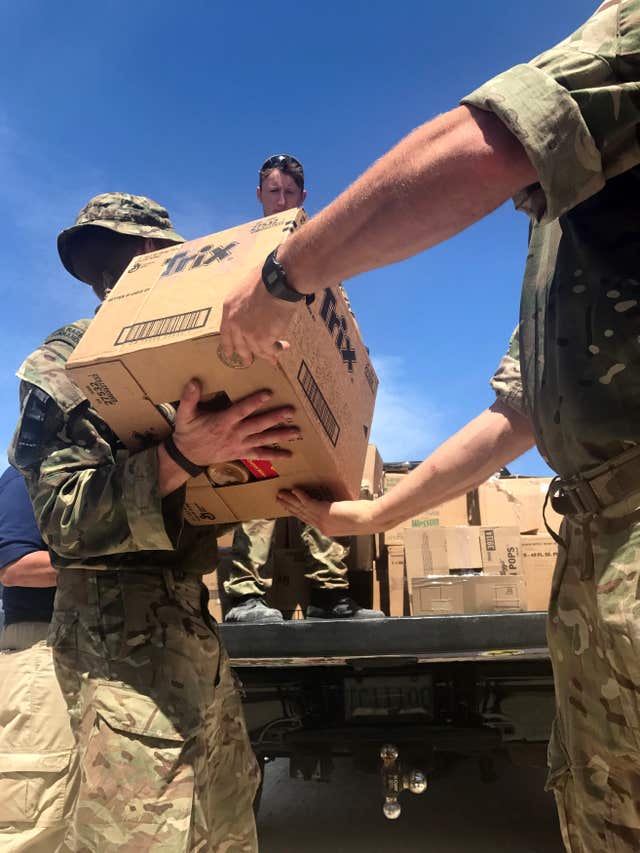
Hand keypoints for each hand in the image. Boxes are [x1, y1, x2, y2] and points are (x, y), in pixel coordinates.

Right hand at [173, 380, 299, 465]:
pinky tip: (288, 455)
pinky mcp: (241, 453)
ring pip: (263, 439)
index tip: (269, 393)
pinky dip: (274, 455)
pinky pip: (259, 455)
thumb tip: (194, 381)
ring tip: (297, 432)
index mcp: (222, 422)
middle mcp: (234, 434)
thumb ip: (189, 398)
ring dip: (280, 436)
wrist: (186, 456)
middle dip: (275, 417)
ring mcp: (239, 445)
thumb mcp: (184, 414)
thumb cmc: (187, 433)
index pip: (241, 410)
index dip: (255, 401)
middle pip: (258, 425)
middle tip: (291, 411)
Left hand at [220, 264, 297, 365]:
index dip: (228, 344)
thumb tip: (254, 309)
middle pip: (239, 344)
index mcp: (229, 307)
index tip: (229, 353)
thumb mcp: (247, 287)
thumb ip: (246, 302)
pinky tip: (283, 347)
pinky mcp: (262, 338)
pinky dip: (277, 350)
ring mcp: (247, 332)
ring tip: (273, 358)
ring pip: (256, 349)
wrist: (279, 280)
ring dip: (266, 354)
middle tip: (248, 362)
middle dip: (244, 355)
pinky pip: (270, 350)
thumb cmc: (268, 277)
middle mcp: (235, 322)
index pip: (225, 331)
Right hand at [277, 488, 378, 535]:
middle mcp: (322, 526)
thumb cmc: (366, 517)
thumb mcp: (350, 518)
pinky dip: (300, 495)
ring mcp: (322, 520)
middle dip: (289, 507)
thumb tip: (339, 506)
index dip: (297, 513)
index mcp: (327, 529)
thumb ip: (340, 514)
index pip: (308, 520)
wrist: (371, 520)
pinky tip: (294, 489)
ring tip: (281, 494)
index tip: (289, 508)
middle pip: (301, 515)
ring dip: (290, 500)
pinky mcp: (324, 511)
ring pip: (301, 508)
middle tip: (279, 500)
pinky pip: (308, 502)